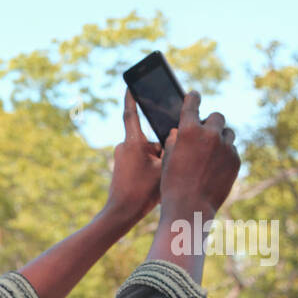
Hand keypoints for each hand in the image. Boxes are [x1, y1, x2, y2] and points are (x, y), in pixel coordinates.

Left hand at [103, 91, 162, 225]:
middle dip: (162, 146)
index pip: (131, 113)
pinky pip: (140, 159)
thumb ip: (172, 148)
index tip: (131, 84)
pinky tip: (154, 181)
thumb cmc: (143, 191)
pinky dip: (151, 165)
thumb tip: (176, 134)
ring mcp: (122, 157)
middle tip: (167, 162)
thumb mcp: (166, 167)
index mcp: (133, 142)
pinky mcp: (122, 167)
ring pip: (147, 150)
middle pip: (149, 138)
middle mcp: (124, 146)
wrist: (121, 213)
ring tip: (161, 176)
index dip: (132, 97)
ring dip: (158, 158)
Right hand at [159, 90, 240, 219]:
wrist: (190, 208)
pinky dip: (224, 154)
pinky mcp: (235, 159)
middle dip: (210, 122)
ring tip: (210, 151)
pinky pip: (231, 150)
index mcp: (188, 131)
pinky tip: (214, 166)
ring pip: (227, 133)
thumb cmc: (172, 185)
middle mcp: (209, 134)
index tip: (194, 95)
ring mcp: (225, 147)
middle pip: (216, 116)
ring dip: (220, 137)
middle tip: (204, 132)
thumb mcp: (166, 159)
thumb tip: (179, 131)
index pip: (192, 104)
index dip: (193, 98)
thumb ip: (175, 140)